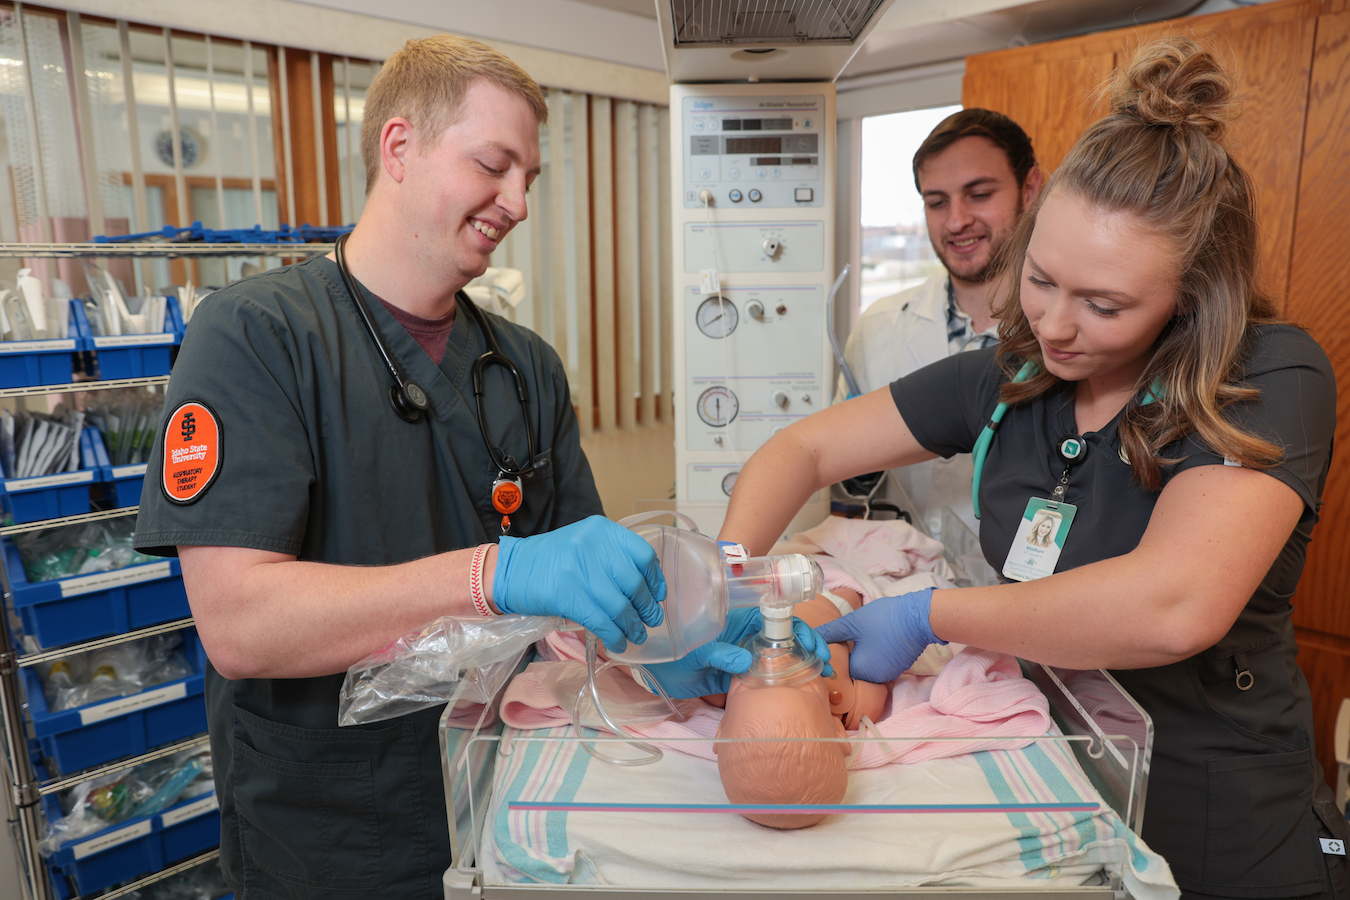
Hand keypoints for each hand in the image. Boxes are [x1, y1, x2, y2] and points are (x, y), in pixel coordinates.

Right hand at [493, 516, 664, 652]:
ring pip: (620, 606)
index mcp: (601, 530)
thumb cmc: (550, 561)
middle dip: (646, 608)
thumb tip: (646, 587)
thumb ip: (612, 557)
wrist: (510, 571)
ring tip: (636, 635)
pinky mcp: (568, 595)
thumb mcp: (585, 544)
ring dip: (632, 626)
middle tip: (650, 621)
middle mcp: (593, 545)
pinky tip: (618, 643)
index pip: (642, 555)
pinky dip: (614, 636)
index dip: (655, 579)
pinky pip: (601, 621)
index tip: (658, 595)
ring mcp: (580, 570)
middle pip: (634, 583)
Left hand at [643, 606, 833, 698]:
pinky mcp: (740, 676)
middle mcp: (745, 636)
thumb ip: (719, 653)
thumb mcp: (694, 650)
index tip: (811, 643)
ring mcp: (745, 656)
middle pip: (785, 636)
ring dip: (803, 664)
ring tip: (822, 676)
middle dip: (808, 646)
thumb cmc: (671, 651)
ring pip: (780, 657)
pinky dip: (786, 681)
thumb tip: (746, 661)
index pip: (775, 617)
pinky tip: (802, 688)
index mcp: (736, 619)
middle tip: (823, 663)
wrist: (654, 673)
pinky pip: (766, 677)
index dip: (797, 627)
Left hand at [814, 588, 943, 682]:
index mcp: (862, 671)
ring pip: (868, 666)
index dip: (836, 655)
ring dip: (864, 654)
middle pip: (855, 669)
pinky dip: (877, 654)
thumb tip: (812, 636)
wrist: (919, 617)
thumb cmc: (884, 619)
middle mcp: (876, 678)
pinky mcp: (899, 666)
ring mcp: (889, 673)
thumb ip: (831, 632)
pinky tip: (877, 638)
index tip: (836, 641)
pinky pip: (881, 663)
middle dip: (850, 654)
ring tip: (865, 636)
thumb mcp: (852, 623)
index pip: (841, 668)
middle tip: (849, 636)